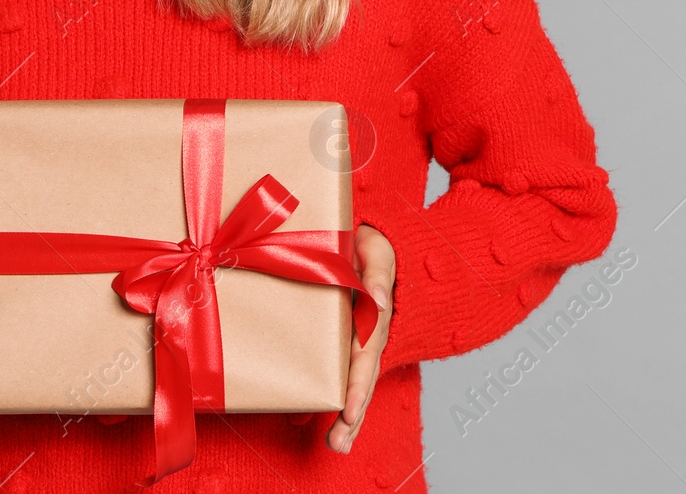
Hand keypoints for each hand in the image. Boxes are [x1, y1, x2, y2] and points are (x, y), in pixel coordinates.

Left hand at [327, 223, 394, 452]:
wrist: (364, 240)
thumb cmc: (369, 245)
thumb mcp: (377, 250)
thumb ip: (378, 272)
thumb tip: (381, 298)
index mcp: (374, 319)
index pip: (366, 358)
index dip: (358, 386)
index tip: (349, 411)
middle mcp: (365, 337)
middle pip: (361, 382)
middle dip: (353, 414)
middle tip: (339, 442)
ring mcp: (353, 342)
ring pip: (350, 384)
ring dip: (345, 417)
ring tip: (336, 445)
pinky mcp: (338, 341)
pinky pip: (332, 372)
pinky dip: (323, 396)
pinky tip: (303, 420)